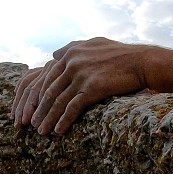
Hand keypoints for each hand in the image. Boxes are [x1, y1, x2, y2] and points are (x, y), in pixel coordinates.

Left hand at [14, 37, 148, 134]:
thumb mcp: (94, 42)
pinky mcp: (92, 88)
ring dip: (47, 118)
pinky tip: (58, 131)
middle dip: (38, 109)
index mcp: (70, 53)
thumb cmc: (121, 53)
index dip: (38, 93)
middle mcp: (72, 63)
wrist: (142, 61)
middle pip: (49, 90)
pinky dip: (63, 121)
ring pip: (58, 101)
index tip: (33, 106)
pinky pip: (73, 108)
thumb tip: (54, 53)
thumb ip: (72, 47)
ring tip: (41, 131)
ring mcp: (81, 76)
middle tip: (30, 122)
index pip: (48, 76)